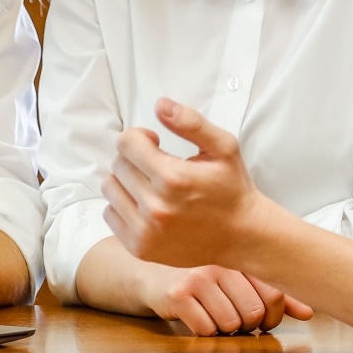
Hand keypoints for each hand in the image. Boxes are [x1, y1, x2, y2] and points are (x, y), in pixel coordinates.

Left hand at [104, 98, 270, 269]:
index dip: (140, 137)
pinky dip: (124, 206)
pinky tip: (147, 206)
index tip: (155, 143)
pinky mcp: (139, 248)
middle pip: (118, 164)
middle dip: (135, 158)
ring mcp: (145, 231)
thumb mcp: (223, 148)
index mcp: (173, 178)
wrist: (242, 236)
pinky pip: (110, 214)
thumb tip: (160, 105)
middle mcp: (156, 207)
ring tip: (151, 185)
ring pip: (110, 188)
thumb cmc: (232, 189)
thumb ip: (191, 122)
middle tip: (158, 166)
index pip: (126, 143)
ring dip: (127, 181)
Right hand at [137, 261, 310, 335]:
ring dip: (224, 329)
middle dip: (248, 325)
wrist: (148, 273)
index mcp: (241, 255)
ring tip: (212, 314)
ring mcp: (197, 276)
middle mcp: (221, 261)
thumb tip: (309, 313)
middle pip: (254, 312)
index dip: (274, 317)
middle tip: (234, 319)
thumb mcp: (238, 280)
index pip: (275, 294)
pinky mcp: (176, 293)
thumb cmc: (198, 278)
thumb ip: (274, 294)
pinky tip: (194, 317)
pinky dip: (203, 331)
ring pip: (231, 323)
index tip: (264, 320)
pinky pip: (206, 329)